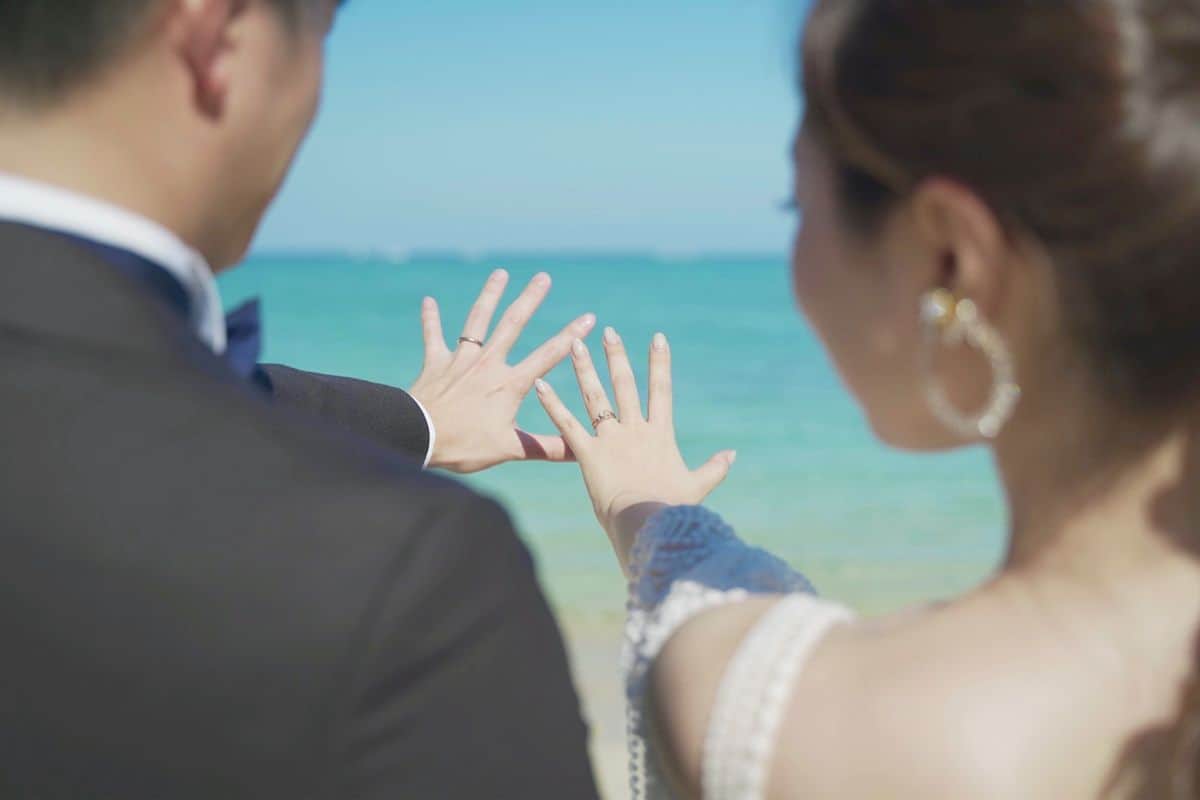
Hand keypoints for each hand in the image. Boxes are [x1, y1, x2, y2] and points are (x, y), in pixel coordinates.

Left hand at [410, 269, 595, 473]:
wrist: (418, 438)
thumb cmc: (464, 445)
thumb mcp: (509, 449)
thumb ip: (547, 448)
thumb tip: (580, 451)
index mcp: (509, 384)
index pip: (547, 356)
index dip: (570, 336)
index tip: (589, 317)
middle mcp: (488, 364)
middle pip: (513, 324)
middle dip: (530, 299)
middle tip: (544, 277)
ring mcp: (461, 360)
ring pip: (477, 321)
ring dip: (489, 295)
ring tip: (500, 273)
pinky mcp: (436, 363)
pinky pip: (433, 336)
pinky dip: (431, 319)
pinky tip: (429, 300)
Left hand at [534, 327, 735, 568]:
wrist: (645, 521)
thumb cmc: (671, 508)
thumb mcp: (697, 486)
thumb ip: (715, 468)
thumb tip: (733, 453)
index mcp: (660, 434)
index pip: (661, 390)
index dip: (659, 363)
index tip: (657, 338)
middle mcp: (634, 430)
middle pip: (624, 385)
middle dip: (616, 356)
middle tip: (608, 332)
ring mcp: (610, 439)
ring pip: (594, 397)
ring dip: (584, 369)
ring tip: (575, 345)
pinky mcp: (588, 454)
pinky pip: (566, 424)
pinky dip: (552, 404)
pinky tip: (540, 384)